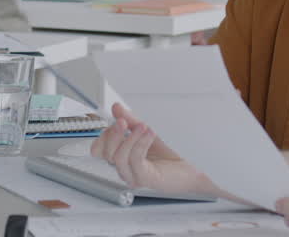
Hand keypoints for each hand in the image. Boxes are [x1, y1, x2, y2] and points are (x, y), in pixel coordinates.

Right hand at [90, 103, 206, 192]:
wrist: (190, 170)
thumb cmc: (169, 156)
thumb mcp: (146, 132)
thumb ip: (130, 121)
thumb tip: (116, 108)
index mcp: (122, 157)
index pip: (98, 149)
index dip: (104, 133)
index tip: (117, 119)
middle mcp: (124, 168)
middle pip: (105, 153)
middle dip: (113, 134)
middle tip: (123, 121)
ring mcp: (133, 175)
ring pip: (118, 158)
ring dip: (129, 138)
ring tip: (143, 126)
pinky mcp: (145, 179)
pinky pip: (135, 161)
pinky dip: (140, 144)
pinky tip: (149, 134)